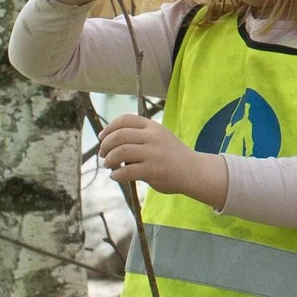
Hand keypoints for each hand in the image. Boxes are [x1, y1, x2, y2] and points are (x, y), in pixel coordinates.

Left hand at [97, 112, 222, 203]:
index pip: (126, 120)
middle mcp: (152, 137)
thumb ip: (141, 136)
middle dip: (105, 145)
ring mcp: (153, 154)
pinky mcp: (152, 171)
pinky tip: (115, 176)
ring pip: (120, 152)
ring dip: (109, 160)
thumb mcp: (160, 138)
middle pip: (119, 135)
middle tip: (102, 154)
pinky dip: (116, 174)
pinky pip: (126, 171)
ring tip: (108, 165)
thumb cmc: (173, 156)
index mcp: (153, 127)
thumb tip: (112, 141)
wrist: (194, 171)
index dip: (110, 127)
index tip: (102, 137)